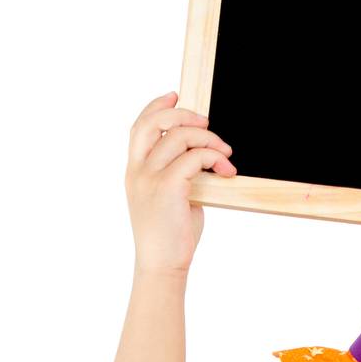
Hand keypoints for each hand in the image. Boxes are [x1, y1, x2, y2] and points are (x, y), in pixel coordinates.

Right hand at [124, 90, 235, 278]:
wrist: (162, 266)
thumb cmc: (170, 237)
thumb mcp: (170, 198)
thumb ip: (177, 173)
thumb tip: (201, 153)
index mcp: (134, 172)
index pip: (138, 126)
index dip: (156, 106)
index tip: (175, 95)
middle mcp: (137, 171)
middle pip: (155, 122)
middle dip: (184, 115)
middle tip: (208, 124)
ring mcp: (150, 178)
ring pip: (179, 137)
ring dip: (209, 139)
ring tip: (225, 154)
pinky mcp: (168, 187)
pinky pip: (195, 157)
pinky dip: (214, 158)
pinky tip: (226, 169)